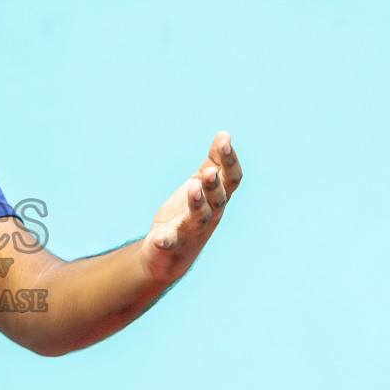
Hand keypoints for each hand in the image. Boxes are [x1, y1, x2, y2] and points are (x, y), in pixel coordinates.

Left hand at [140, 132, 242, 282]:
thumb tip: (225, 135)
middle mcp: (210, 215)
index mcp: (218, 198)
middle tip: (210, 171)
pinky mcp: (172, 245)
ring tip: (192, 189)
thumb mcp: (201, 184)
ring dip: (197, 204)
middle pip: (218, 199)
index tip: (224, 140)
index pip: (231, 179)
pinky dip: (165, 240)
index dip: (230, 160)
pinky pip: (170, 243)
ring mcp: (192, 231)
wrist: (171, 255)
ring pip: (199, 218)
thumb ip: (214, 161)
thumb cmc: (190, 214)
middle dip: (215, 185)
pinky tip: (159, 238)